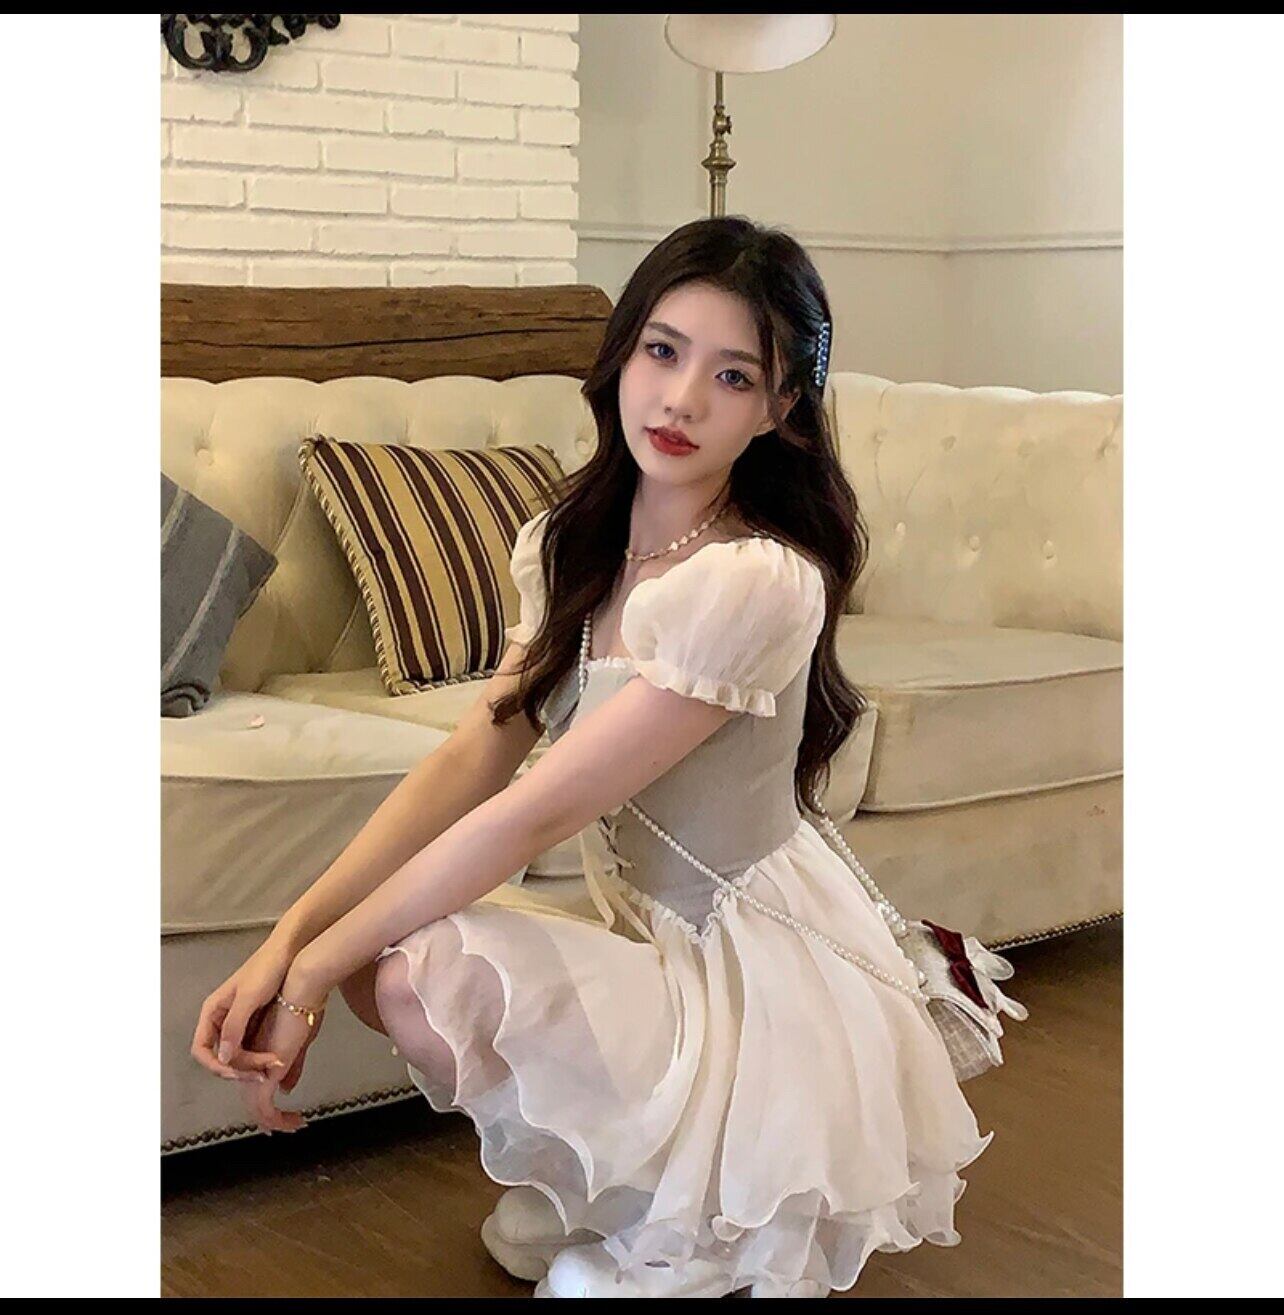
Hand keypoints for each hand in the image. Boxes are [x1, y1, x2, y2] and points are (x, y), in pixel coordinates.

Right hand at [191, 938, 294, 1082]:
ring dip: (252, 1066)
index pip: (201, 1049)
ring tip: (273, 1066)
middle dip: (239, 1068)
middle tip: (261, 1073)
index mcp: (213, 1011)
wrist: (290, 952)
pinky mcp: (254, 1025)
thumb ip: (234, 1026)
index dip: (214, 1065)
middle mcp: (222, 1019)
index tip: (235, 1072)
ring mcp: (238, 1023)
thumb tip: (222, 1056)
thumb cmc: (267, 966)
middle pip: (220, 1057)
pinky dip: (260, 1058)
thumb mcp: (249, 996)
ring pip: (237, 1056)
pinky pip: (251, 1049)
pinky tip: (274, 1060)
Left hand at [237, 993, 326, 1133]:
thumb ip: (291, 1065)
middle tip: (288, 1124)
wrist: (300, 988)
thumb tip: (286, 1087)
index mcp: (251, 1048)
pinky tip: (294, 1120)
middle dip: (268, 1117)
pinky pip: (264, 1108)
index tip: (280, 1109)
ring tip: (294, 1125)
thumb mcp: (298, 1039)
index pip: (249, 1082)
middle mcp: (246, 1059)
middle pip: (250, 1099)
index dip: (263, 1099)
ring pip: (256, 1108)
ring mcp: (253, 1067)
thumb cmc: (303, 1004)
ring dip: (275, 1122)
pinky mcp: (263, 1072)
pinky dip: (278, 1119)